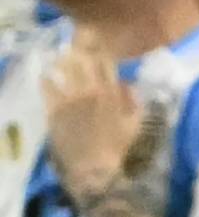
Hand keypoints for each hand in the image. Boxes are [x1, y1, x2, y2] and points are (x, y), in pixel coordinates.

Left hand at [43, 51, 142, 200]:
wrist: (94, 169)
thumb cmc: (117, 147)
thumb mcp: (134, 122)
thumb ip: (132, 100)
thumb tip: (127, 84)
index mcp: (111, 92)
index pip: (106, 62)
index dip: (101, 51)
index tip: (98, 48)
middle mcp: (90, 91)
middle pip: (83, 60)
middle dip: (80, 51)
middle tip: (78, 47)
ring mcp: (70, 100)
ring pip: (64, 70)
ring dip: (63, 61)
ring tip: (61, 58)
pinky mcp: (54, 112)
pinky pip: (48, 90)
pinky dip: (46, 80)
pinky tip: (46, 76)